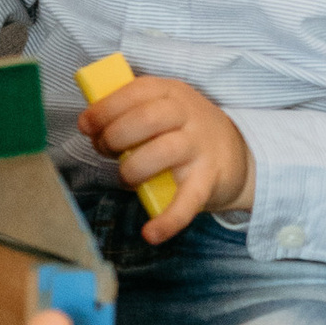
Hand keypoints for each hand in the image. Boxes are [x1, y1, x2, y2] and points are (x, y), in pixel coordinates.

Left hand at [79, 71, 249, 244]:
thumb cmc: (183, 133)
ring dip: (132, 169)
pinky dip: (168, 220)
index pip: (136, 91)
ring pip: (162, 153)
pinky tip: (151, 233)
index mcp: (172, 93)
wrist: (239, 157)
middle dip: (114, 136)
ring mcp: (200, 148)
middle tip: (106, 151)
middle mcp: (189, 115)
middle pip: (146, 119)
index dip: (105, 109)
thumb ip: (129, 113)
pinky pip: (187, 201)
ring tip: (126, 178)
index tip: (86, 125)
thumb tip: (91, 127)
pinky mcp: (209, 180)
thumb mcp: (162, 109)